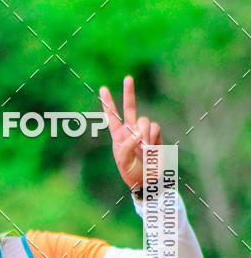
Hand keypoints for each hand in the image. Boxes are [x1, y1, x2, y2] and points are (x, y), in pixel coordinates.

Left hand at [99, 75, 162, 190]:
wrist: (148, 179)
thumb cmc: (132, 172)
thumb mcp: (123, 162)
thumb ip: (126, 146)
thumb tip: (137, 133)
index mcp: (118, 136)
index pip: (112, 117)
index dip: (108, 103)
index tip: (103, 89)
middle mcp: (130, 130)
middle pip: (129, 107)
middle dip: (129, 93)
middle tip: (128, 78)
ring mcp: (143, 131)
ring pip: (144, 120)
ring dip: (144, 135)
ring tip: (143, 150)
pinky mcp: (155, 134)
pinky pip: (155, 127)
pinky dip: (153, 138)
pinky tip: (151, 148)